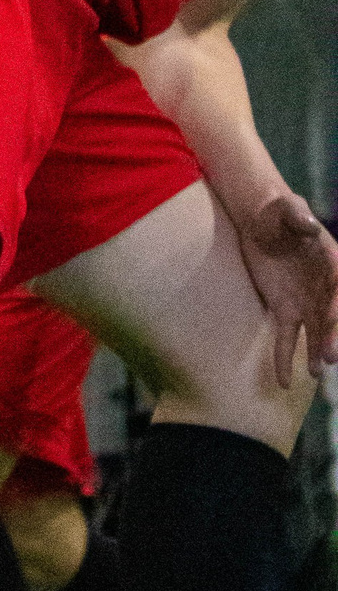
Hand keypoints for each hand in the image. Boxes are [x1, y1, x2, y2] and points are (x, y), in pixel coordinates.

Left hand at [228, 188, 337, 384]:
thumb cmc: (279, 212)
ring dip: (315, 352)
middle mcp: (324, 290)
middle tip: (331, 357)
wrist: (261, 221)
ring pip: (314, 333)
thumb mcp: (288, 208)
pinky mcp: (284, 311)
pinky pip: (286, 339)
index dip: (337, 305)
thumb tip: (309, 225)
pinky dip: (284, 360)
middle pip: (332, 318)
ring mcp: (306, 304)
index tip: (331, 316)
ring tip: (315, 371)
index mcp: (332, 265)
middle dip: (333, 337)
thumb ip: (298, 216)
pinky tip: (283, 382)